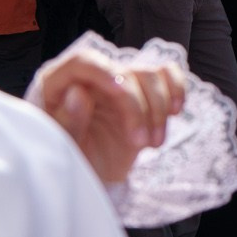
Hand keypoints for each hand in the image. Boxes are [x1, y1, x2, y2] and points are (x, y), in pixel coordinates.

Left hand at [32, 50, 185, 185]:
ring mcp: (119, 83)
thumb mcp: (61, 148)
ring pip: (150, 76)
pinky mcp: (143, 92)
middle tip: (140, 142)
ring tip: (154, 142)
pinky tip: (174, 112)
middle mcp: (92, 77)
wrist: (92, 174)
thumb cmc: (71, 159)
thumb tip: (78, 92)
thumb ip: (67, 122)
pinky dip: (176, 90)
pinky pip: (167, 75)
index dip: (104, 72)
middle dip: (138, 108)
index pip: (83, 62)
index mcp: (60, 84)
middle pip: (124, 72)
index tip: (120, 92)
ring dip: (159, 109)